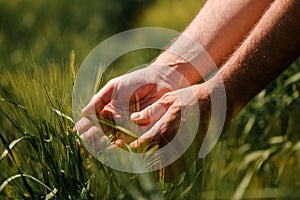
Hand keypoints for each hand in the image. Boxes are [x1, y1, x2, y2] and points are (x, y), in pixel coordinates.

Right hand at [74, 63, 191, 150]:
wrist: (159, 80)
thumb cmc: (136, 80)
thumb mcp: (114, 86)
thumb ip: (99, 98)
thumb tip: (83, 112)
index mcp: (108, 109)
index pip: (92, 121)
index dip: (83, 127)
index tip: (76, 132)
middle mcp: (115, 120)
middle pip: (99, 133)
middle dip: (90, 138)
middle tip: (83, 142)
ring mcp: (126, 127)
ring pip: (110, 139)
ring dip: (101, 144)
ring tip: (94, 147)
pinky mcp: (139, 131)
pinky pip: (127, 141)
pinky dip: (117, 146)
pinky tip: (110, 147)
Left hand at [128, 84, 210, 180]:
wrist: (218, 102)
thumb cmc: (192, 98)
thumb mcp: (170, 98)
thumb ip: (151, 110)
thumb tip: (135, 119)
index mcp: (166, 128)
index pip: (142, 145)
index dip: (128, 148)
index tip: (120, 147)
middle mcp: (175, 144)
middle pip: (150, 163)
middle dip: (137, 162)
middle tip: (128, 157)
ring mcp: (185, 152)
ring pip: (163, 173)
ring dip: (151, 169)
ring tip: (142, 162)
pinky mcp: (193, 156)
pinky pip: (175, 172)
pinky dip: (165, 172)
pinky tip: (159, 163)